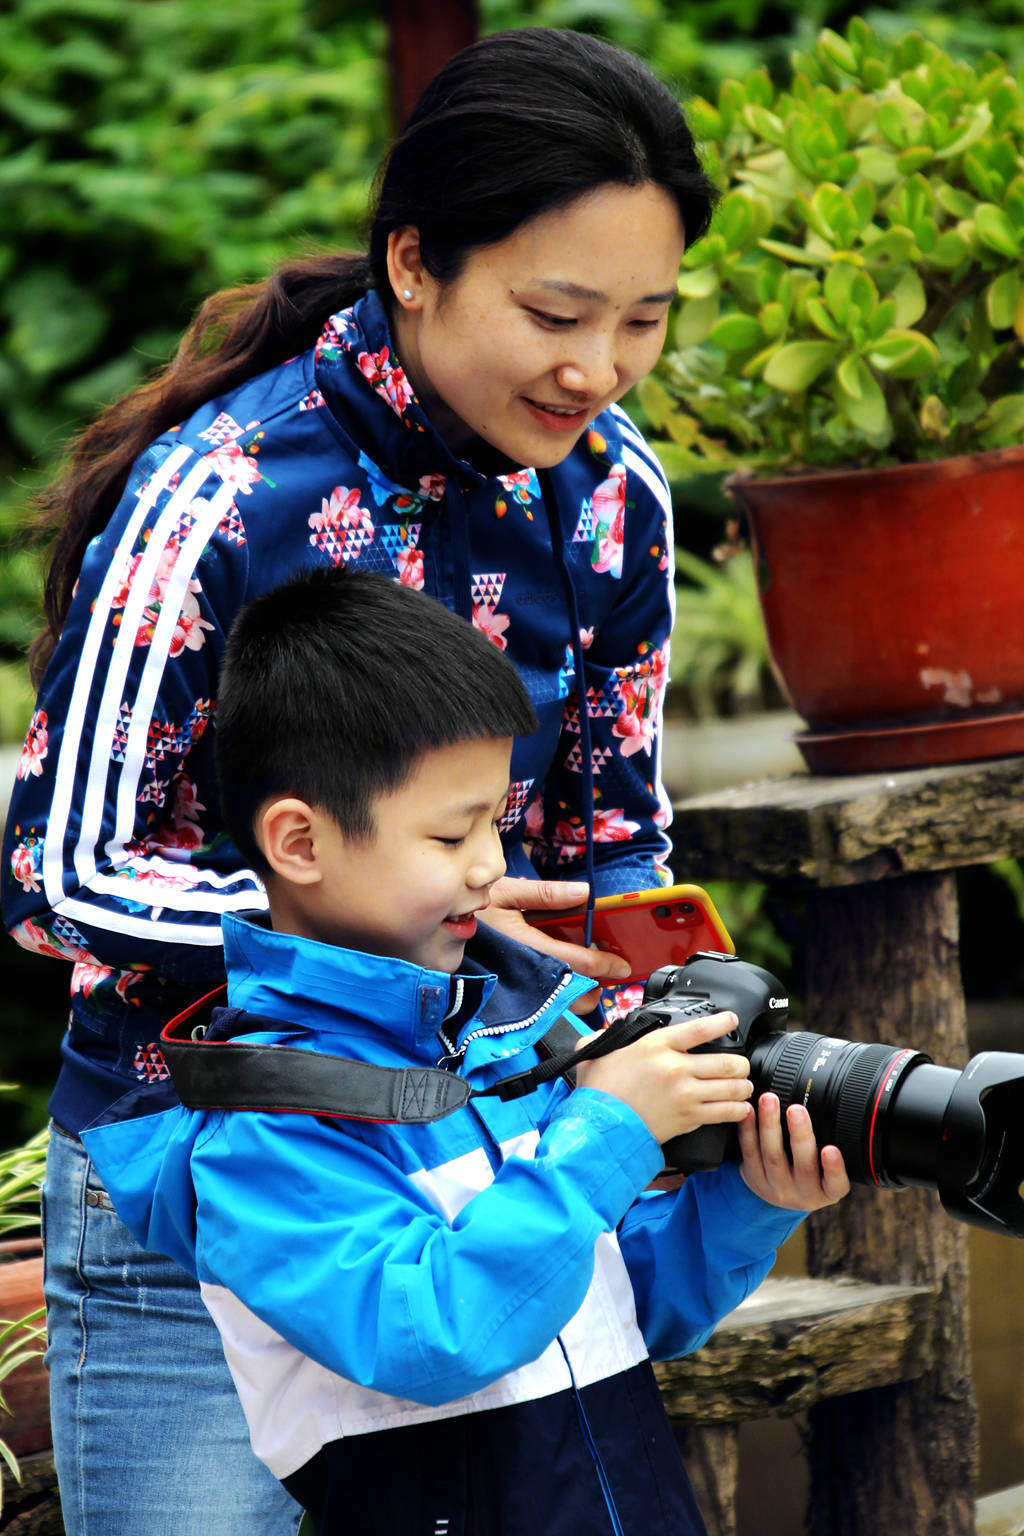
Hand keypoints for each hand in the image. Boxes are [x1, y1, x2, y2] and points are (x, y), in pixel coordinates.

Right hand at [480, 877, 630, 1010]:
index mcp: (526, 945)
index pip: (577, 962)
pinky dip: (556, 993)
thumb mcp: (505, 892)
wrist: (433, 929)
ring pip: (555, 1002)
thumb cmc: (468, 907)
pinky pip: (538, 999)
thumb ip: (546, 894)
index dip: (604, 964)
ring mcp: (515, 985)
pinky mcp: (506, 991)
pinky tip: (562, 981)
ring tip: (588, 980)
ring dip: (576, 994)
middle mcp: (523, 971)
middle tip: (607, 978)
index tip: (621, 965)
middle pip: (570, 993)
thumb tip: (583, 892)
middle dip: (594, 990)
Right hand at [576, 1012, 752, 1145]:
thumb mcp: (596, 1052)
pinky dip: (737, 1111)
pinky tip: (739, 1109)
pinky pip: (725, 1112)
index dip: (722, 1022)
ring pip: (731, 1087)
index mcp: (656, 1045)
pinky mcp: (688, 1118)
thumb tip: (606, 1031)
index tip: (732, 1020)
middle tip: (741, 1066)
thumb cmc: (599, 1091)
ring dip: (743, 1087)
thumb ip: (605, 1036)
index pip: (700, 1028)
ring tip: (744, 1087)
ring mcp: (685, 1094)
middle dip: (741, 1065)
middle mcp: (676, 1067)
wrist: (600, 1126)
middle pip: (726, 1062)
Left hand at [737, 1094, 849, 1210]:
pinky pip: (749, 1152)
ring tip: (770, 1099)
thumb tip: (847, 1106)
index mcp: (828, 1191)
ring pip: (772, 1156)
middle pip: (802, 1165)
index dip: (834, 1168)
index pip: (835, 1184)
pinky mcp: (753, 1178)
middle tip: (797, 1109)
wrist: (782, 1194)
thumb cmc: (813, 1173)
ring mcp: (776, 1187)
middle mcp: (803, 1193)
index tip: (831, 1149)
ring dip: (770, 1125)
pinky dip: (748, 1129)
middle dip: (799, 1135)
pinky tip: (749, 1110)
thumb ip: (835, 1147)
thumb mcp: (829, 1172)